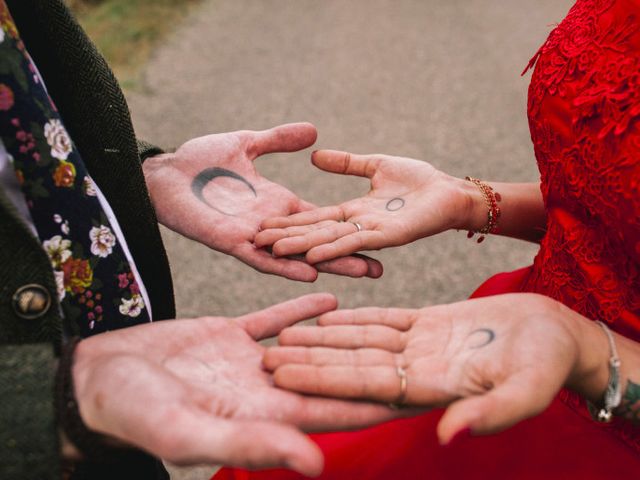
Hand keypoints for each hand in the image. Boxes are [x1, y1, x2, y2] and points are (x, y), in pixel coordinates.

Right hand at [72, 293, 397, 475]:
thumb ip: (251, 446)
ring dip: (343, 331)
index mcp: (264, 417)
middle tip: (415, 352)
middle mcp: (266, 390)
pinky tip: (330, 295)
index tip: (418, 395)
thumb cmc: (136, 414)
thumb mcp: (190, 433)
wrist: (100, 377)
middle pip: (332, 375)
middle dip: (374, 365)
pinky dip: (301, 308)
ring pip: (310, 343)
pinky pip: (276, 318)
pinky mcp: (232, 335)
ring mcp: (250, 361)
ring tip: (382, 316)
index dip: (377, 404)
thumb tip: (314, 464)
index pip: (335, 410)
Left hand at [142, 125, 382, 281]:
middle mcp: (271, 224)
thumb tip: (314, 132)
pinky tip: (309, 272)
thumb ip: (279, 140)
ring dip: (326, 265)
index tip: (379, 236)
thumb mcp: (248, 143)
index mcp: (278, 203)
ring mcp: (253, 236)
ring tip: (358, 273)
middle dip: (348, 255)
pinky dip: (284, 267)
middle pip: (316, 243)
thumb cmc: (199, 159)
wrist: (162, 171)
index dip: (347, 229)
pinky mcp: (231, 243)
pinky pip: (261, 259)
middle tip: (381, 270)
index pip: (321, 220)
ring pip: (296, 256)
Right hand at [255, 150, 473, 263]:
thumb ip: (347, 163)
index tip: (259, 221)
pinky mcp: (387, 237)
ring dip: (301, 247)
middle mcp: (354, 226)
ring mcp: (369, 233)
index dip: (286, 219)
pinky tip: (313, 256)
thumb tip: (315, 155)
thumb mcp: (376, 165)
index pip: (310, 216)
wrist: (453, 192)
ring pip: (329, 241)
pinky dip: (334, 250)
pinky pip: (356, 243)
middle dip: (283, 235)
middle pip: (312, 231)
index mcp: (349, 210)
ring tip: (274, 249)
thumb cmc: (420, 180)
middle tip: (254, 239)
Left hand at [264, 294, 604, 444]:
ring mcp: (419, 347)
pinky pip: (382, 320)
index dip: (323, 382)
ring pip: (359, 341)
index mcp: (433, 389)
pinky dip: (352, 318)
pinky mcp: (427, 324)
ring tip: (280, 336)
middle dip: (308, 363)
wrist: (558, 334)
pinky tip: (322, 316)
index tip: (283, 378)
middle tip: (263, 359)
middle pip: (352, 366)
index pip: (365, 386)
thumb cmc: (549, 364)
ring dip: (320, 340)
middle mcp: (417, 371)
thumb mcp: (528, 390)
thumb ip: (490, 413)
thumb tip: (449, 435)